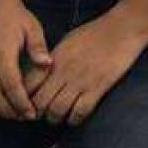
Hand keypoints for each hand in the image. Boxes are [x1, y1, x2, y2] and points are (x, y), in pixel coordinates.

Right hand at [0, 4, 52, 120]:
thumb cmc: (17, 20)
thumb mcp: (33, 29)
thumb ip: (39, 47)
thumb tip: (48, 64)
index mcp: (3, 53)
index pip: (11, 85)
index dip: (21, 103)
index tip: (32, 114)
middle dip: (9, 112)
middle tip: (24, 117)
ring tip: (13, 112)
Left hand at [25, 15, 145, 126]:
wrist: (122, 28)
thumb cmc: (96, 32)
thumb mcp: (68, 42)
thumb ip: (54, 59)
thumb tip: (43, 73)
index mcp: (54, 59)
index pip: (29, 84)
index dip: (24, 98)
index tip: (27, 104)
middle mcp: (63, 71)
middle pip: (39, 102)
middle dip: (37, 113)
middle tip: (41, 115)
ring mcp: (80, 80)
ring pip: (57, 110)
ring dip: (55, 118)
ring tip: (57, 117)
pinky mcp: (97, 87)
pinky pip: (80, 111)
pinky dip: (75, 119)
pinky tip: (75, 117)